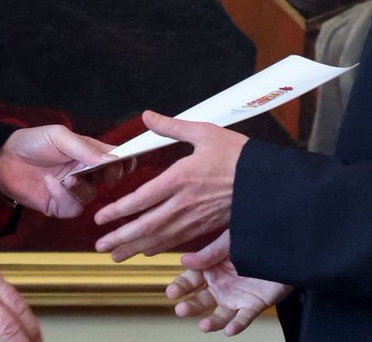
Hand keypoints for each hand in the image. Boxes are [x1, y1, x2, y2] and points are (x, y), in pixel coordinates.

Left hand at [0, 125, 119, 217]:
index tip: (127, 163)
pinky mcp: (58, 205)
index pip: (114, 158)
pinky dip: (62, 197)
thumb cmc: (32, 142)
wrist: (2, 159)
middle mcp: (84, 172)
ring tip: (67, 178)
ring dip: (80, 188)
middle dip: (108, 177)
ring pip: (91, 197)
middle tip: (102, 172)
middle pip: (109, 180)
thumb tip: (112, 158)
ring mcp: (72, 190)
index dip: (125, 162)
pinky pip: (72, 208)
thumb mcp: (59, 137)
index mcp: (88, 153)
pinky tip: (49, 184)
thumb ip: (85, 148)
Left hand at [93, 111, 245, 260]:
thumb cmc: (239, 154)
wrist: (272, 181)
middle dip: (121, 238)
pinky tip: (155, 256)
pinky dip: (169, 253)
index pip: (141, 199)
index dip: (118, 211)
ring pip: (163, 239)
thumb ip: (171, 127)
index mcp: (180, 179)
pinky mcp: (215, 229)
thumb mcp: (204, 132)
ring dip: (138, 248)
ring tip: (118, 255)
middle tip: (100, 247)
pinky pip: (187, 246)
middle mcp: (186, 205)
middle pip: (147, 226)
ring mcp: (200, 220)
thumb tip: (147, 116)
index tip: (100, 218)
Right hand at [167, 230, 291, 335]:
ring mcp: (236, 297)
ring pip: (221, 314)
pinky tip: (230, 330)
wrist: (281, 248)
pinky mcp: (254, 305)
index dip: (180, 286)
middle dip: (190, 307)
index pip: (190, 280)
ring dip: (212, 322)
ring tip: (204, 326)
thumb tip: (184, 261)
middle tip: (181, 310)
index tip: (171, 292)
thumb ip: (209, 253)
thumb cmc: (252, 241)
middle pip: (201, 300)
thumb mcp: (229, 241)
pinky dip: (237, 325)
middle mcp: (220, 286)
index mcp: (210, 269)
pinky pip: (244, 318)